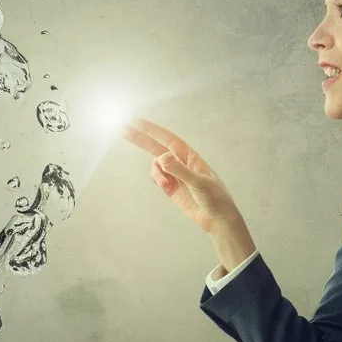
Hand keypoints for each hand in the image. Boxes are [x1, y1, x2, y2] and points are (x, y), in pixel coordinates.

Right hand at [121, 117, 241, 234]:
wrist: (217, 219)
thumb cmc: (215, 198)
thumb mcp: (198, 182)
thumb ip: (179, 170)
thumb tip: (161, 157)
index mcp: (190, 156)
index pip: (168, 139)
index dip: (152, 130)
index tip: (136, 122)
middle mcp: (181, 163)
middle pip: (157, 147)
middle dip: (141, 139)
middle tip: (124, 130)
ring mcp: (175, 175)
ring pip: (156, 165)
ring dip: (156, 172)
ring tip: (167, 184)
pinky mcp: (171, 188)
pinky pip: (158, 178)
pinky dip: (157, 180)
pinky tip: (166, 186)